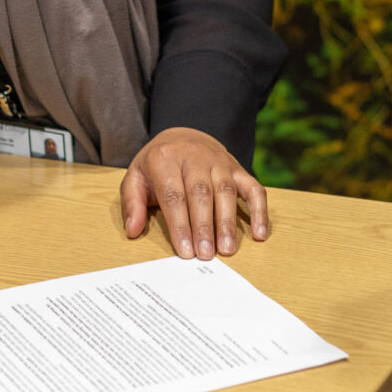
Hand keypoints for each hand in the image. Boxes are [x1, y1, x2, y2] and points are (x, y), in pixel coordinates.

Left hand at [121, 128, 269, 260]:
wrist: (183, 136)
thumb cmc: (157, 164)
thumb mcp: (135, 177)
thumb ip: (132, 203)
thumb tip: (133, 231)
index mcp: (165, 158)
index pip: (173, 195)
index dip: (180, 224)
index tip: (185, 250)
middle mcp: (194, 156)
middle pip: (201, 193)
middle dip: (204, 226)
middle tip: (205, 255)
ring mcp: (219, 161)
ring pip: (226, 191)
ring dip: (227, 222)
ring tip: (226, 249)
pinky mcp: (238, 167)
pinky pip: (254, 187)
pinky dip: (259, 210)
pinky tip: (259, 233)